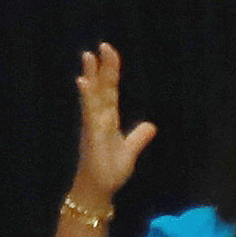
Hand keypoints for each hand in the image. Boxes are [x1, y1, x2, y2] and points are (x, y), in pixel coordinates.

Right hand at [69, 43, 156, 219]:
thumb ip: (139, 137)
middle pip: (101, 88)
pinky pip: (89, 112)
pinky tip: (84, 83)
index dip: (110, 72)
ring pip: (93, 96)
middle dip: (101, 68)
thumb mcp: (130, 150)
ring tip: (88, 56)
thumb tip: (151, 126)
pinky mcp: (92, 134)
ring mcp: (93, 125)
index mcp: (107, 119)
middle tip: (101, 46)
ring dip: (91, 76)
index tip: (109, 52)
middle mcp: (98, 118)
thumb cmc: (109, 170)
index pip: (109, 91)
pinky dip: (87, 97)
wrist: (98, 190)